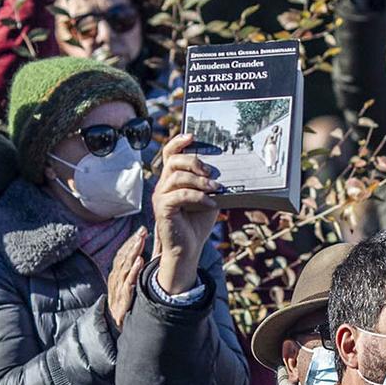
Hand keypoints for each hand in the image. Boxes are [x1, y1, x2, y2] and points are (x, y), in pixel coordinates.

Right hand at [106, 228, 147, 329]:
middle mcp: (115, 285)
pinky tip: (139, 263)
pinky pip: (126, 286)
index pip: (122, 256)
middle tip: (141, 233)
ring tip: (140, 243)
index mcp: (118, 279)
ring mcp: (116, 295)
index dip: (130, 243)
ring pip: (122, 271)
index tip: (141, 231)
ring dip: (131, 255)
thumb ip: (148, 265)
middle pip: (121, 261)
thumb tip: (157, 244)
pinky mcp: (121, 305)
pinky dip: (132, 273)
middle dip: (131, 245)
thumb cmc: (136, 307)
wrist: (132, 334)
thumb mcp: (142, 284)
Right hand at [150, 133, 221, 294]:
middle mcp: (163, 185)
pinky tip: (210, 203)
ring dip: (200, 181)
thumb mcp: (208, 197)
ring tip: (215, 189)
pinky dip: (198, 197)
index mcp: (172, 179)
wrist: (188, 248)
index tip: (193, 136)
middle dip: (194, 162)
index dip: (178, 141)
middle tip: (211, 172)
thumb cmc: (197, 222)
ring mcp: (161, 196)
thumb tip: (224, 169)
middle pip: (173, 161)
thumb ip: (210, 183)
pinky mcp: (162, 209)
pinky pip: (180, 195)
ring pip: (177, 176)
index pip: (169, 153)